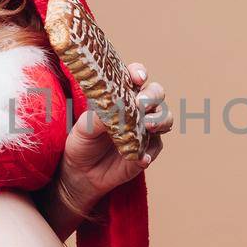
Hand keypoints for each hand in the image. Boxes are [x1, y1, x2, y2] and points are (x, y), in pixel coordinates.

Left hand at [58, 62, 171, 206]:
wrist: (80, 173)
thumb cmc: (82, 142)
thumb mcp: (82, 128)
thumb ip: (97, 119)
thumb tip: (114, 111)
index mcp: (121, 95)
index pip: (136, 77)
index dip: (139, 73)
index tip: (137, 78)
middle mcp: (137, 109)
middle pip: (156, 94)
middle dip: (153, 95)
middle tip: (141, 103)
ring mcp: (145, 129)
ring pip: (165, 118)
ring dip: (160, 120)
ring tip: (148, 126)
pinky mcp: (147, 151)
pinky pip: (155, 148)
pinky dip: (149, 152)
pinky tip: (140, 157)